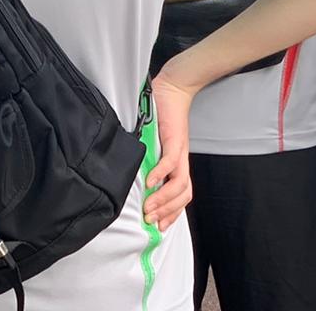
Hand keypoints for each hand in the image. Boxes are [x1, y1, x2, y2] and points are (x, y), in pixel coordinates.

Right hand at [141, 68, 197, 232]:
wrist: (173, 89)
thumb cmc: (161, 115)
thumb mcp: (154, 142)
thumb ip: (147, 159)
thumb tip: (133, 177)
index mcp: (177, 164)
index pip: (181, 196)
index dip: (173, 212)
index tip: (159, 226)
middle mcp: (181, 161)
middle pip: (182, 195)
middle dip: (167, 212)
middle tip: (150, 222)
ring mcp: (179, 151)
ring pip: (179, 184)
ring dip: (164, 199)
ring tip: (148, 208)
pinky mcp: (174, 139)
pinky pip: (170, 162)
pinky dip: (160, 174)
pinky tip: (149, 182)